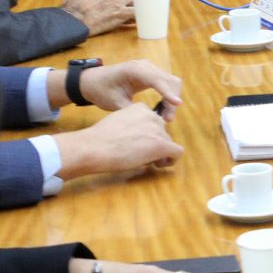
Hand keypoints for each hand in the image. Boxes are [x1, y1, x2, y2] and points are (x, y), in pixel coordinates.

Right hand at [52, 103, 181, 180]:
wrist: (94, 147)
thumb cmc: (100, 138)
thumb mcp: (117, 122)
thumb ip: (131, 125)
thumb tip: (140, 139)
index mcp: (140, 108)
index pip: (152, 122)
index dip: (148, 135)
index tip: (137, 144)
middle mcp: (152, 116)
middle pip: (162, 132)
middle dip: (155, 144)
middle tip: (141, 155)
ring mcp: (158, 130)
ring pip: (168, 143)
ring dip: (160, 153)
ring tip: (145, 161)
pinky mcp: (161, 144)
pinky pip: (177, 152)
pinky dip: (172, 160)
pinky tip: (159, 164)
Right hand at [60, 0, 135, 33]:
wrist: (74, 20)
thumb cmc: (70, 10)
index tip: (113, 2)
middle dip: (129, 0)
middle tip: (129, 8)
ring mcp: (117, 1)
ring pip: (135, 0)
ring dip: (138, 6)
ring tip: (141, 13)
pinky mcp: (121, 13)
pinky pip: (136, 13)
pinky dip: (141, 17)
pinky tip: (145, 20)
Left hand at [80, 58, 181, 118]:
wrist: (93, 82)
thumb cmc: (101, 91)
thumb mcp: (115, 103)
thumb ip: (133, 110)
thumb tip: (151, 119)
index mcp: (134, 70)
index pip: (157, 80)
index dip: (168, 92)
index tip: (178, 104)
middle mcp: (145, 65)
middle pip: (169, 80)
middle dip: (172, 99)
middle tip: (166, 120)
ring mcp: (149, 68)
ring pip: (171, 81)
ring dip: (172, 98)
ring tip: (165, 117)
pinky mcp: (151, 73)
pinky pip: (166, 82)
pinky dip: (169, 95)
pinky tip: (163, 109)